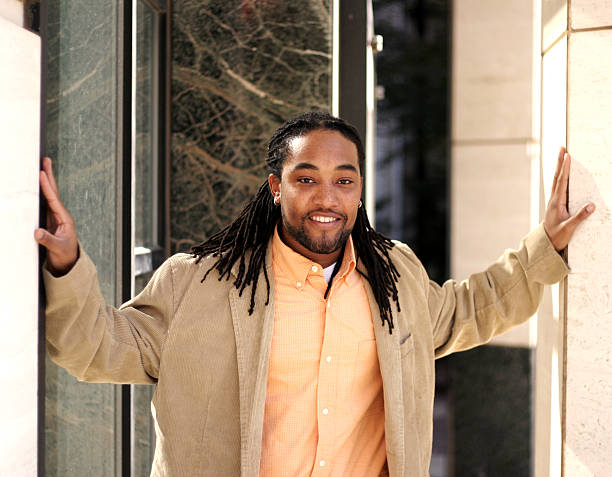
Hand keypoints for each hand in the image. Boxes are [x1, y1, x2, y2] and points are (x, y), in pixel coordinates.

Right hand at [34, 157, 78, 275]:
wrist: (67, 263)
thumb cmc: (64, 255)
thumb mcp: (56, 248)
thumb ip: (47, 240)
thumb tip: (37, 231)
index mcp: (64, 219)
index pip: (54, 199)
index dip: (47, 187)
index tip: (42, 174)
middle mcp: (60, 215)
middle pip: (53, 192)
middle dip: (49, 177)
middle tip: (46, 160)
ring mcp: (54, 217)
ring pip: (49, 196)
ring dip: (45, 182)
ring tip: (42, 167)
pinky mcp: (49, 220)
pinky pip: (44, 203)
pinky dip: (40, 193)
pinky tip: (36, 186)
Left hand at [543, 147, 594, 250]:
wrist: (547, 243)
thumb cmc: (557, 236)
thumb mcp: (569, 228)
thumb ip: (580, 217)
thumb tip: (591, 206)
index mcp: (557, 202)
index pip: (562, 182)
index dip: (565, 169)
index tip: (567, 156)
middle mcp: (554, 199)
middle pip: (557, 177)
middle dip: (559, 162)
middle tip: (561, 148)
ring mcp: (555, 201)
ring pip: (557, 180)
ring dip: (559, 167)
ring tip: (562, 155)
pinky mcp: (557, 204)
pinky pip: (559, 187)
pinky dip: (562, 177)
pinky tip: (564, 173)